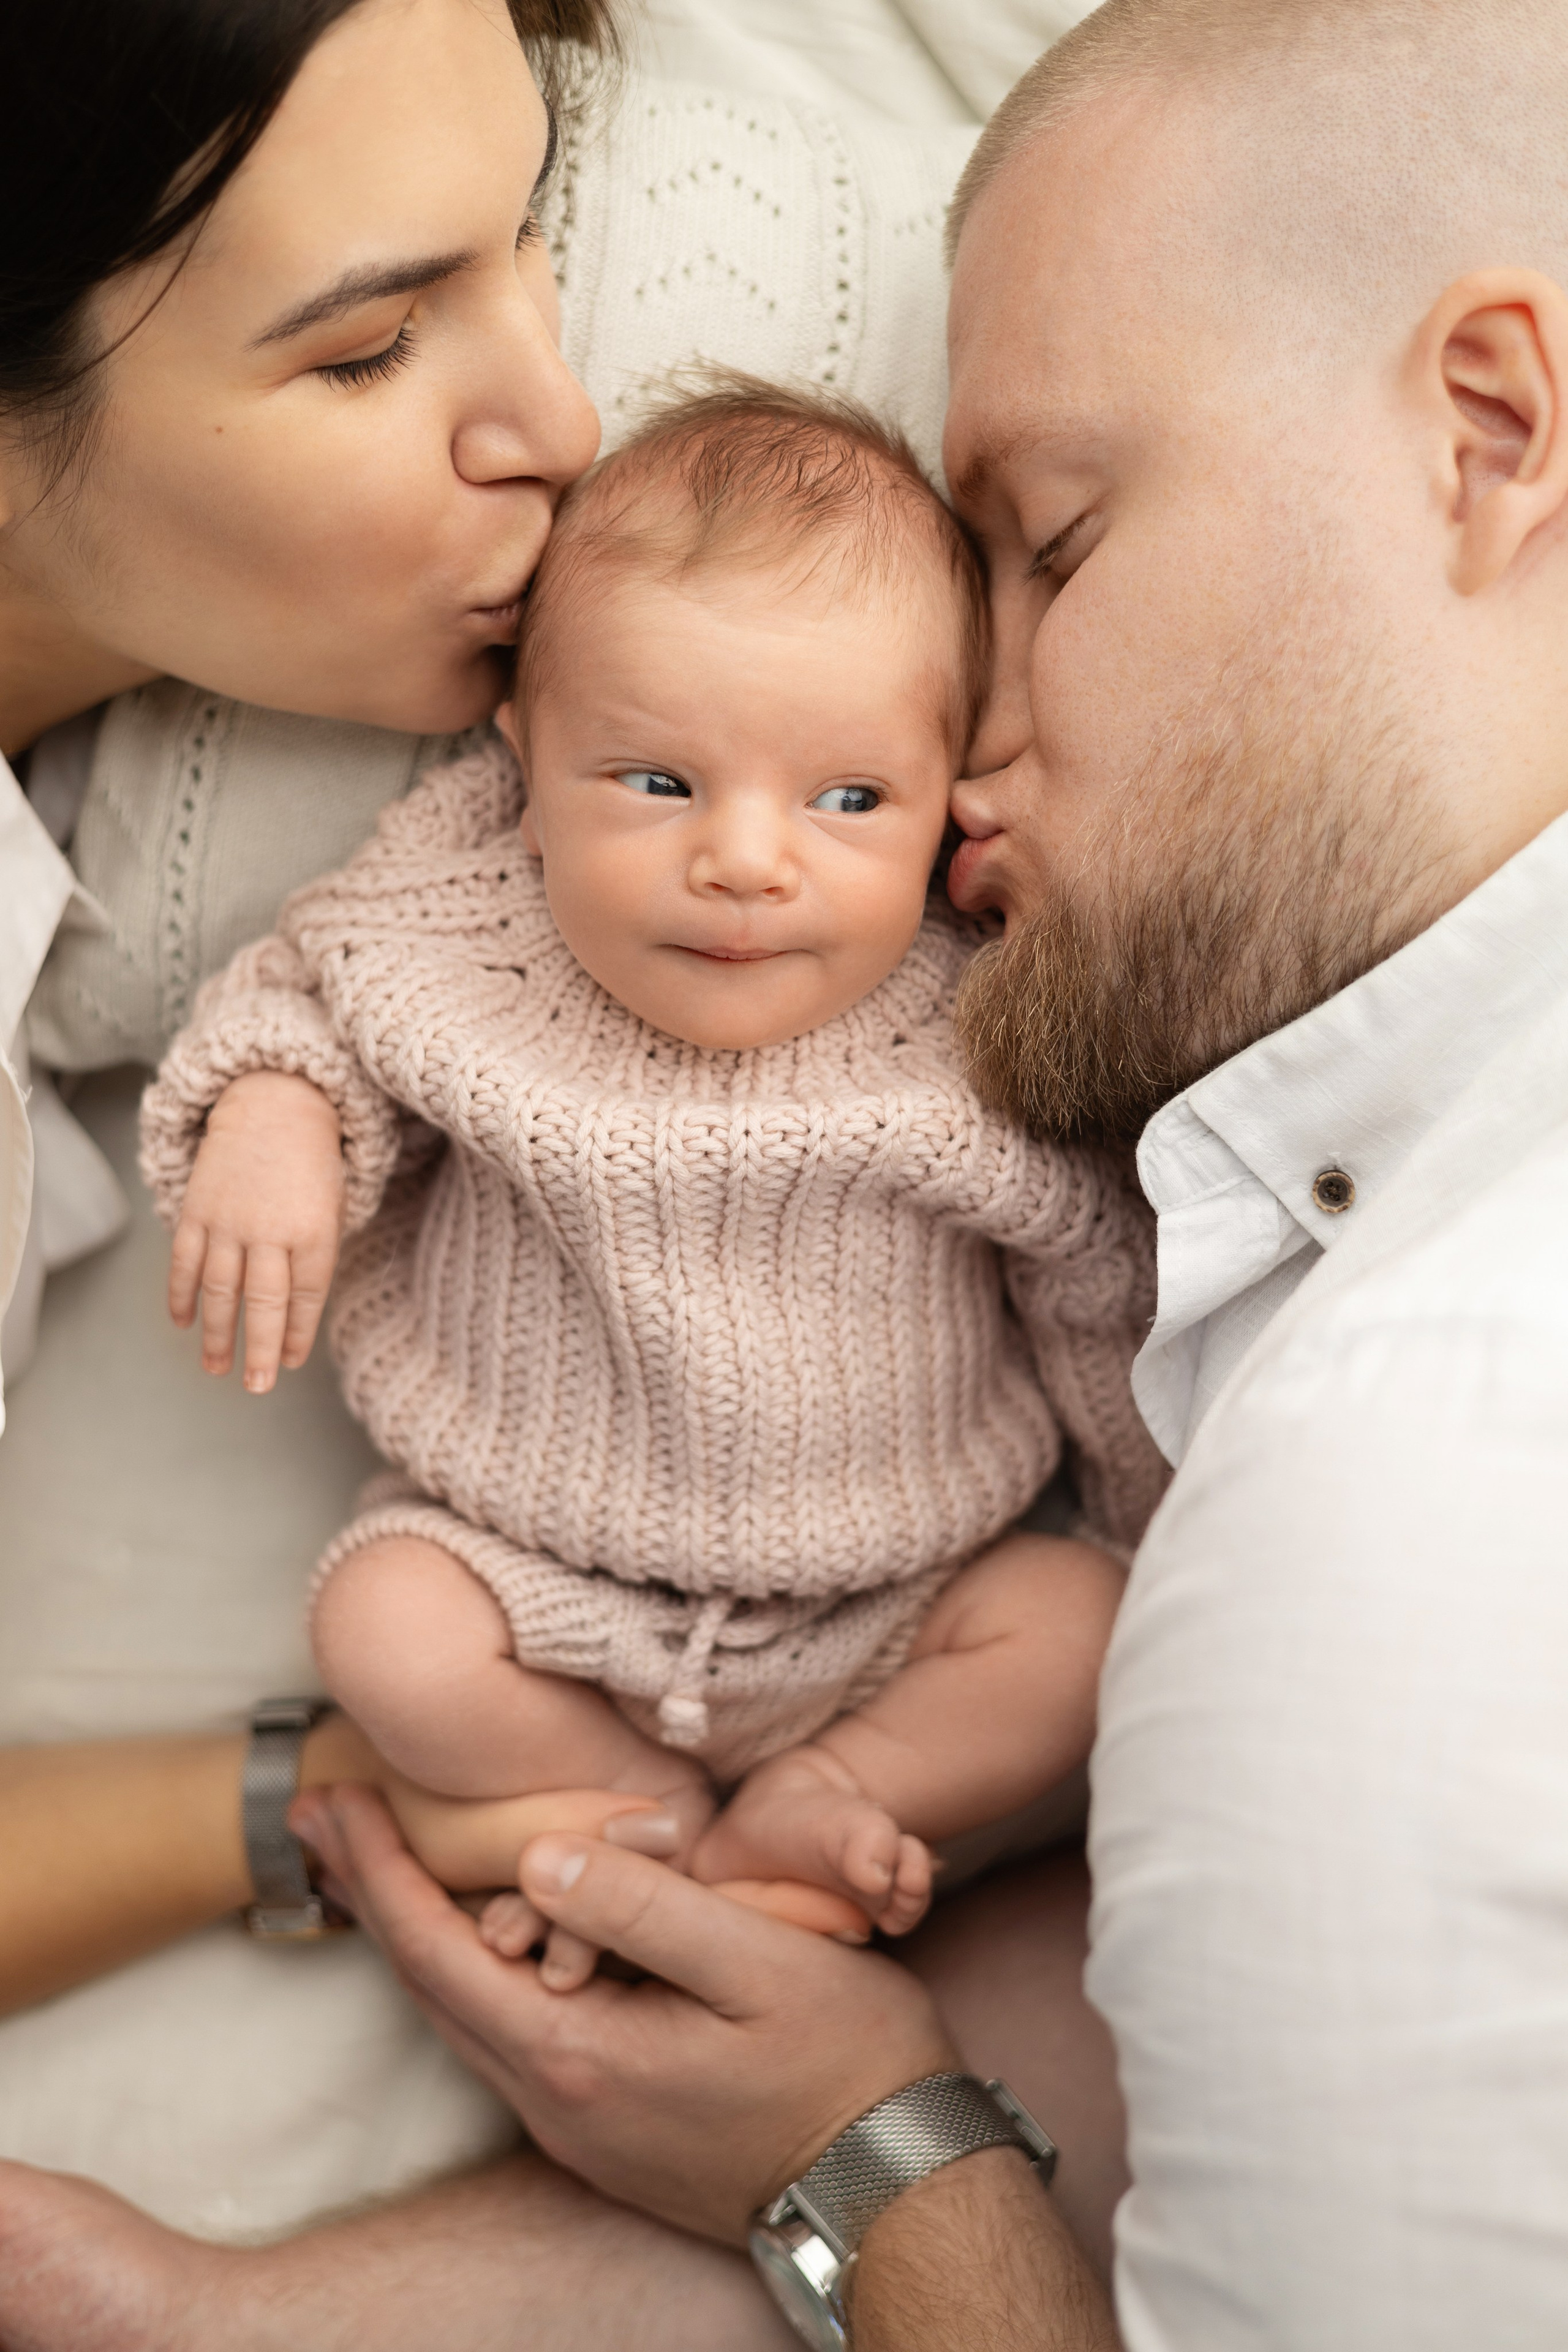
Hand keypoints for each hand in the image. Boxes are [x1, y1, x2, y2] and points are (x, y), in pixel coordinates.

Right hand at [168, 1071, 344, 1391]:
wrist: (274, 1100)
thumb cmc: (312, 1160)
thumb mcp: (333, 1204)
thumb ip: (317, 1253)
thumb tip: (297, 1308)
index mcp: (315, 1230)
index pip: (307, 1297)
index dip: (297, 1333)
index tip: (290, 1361)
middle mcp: (271, 1230)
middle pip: (264, 1303)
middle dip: (259, 1350)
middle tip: (256, 1386)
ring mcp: (229, 1221)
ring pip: (219, 1290)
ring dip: (216, 1333)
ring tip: (217, 1368)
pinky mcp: (198, 1209)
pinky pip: (185, 1261)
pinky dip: (181, 1294)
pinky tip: (182, 1323)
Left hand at [291, 1782, 957, 2242]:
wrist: (895, 2187)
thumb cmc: (847, 2063)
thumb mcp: (759, 1964)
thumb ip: (646, 1908)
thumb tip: (539, 1854)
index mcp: (580, 2055)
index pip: (441, 1953)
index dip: (381, 1871)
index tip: (335, 1800)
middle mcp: (557, 2101)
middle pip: (432, 1987)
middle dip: (375, 1894)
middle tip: (328, 1814)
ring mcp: (580, 2123)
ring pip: (466, 2014)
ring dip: (419, 1931)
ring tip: (383, 1861)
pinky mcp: (608, 2126)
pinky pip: (509, 2034)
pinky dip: (471, 1967)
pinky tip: (482, 1930)